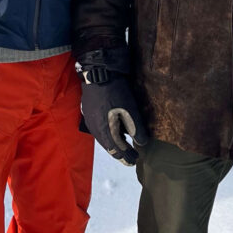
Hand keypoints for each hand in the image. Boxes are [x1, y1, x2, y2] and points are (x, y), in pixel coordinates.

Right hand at [78, 47, 148, 165]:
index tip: (134, 161)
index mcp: (104, 131)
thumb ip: (136, 128)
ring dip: (114, 142)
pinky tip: (115, 129)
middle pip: (108, 146)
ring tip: (125, 143)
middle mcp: (94, 129)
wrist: (97, 71)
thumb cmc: (115, 91)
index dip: (125, 157)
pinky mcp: (89, 111)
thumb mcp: (129, 109)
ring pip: (103, 137)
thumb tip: (142, 143)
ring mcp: (90, 119)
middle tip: (131, 155)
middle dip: (120, 151)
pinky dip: (109, 133)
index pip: (116, 151)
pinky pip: (99, 128)